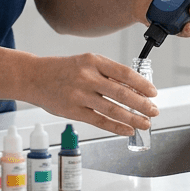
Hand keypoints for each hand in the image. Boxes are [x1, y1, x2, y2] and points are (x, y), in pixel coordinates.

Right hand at [27, 53, 158, 135]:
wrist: (35, 77)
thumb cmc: (64, 69)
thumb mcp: (86, 62)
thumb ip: (107, 73)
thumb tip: (134, 89)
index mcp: (93, 61)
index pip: (124, 73)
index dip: (142, 84)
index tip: (153, 93)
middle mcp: (87, 77)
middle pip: (121, 93)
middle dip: (142, 104)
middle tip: (154, 111)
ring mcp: (79, 95)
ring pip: (112, 109)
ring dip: (132, 118)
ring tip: (145, 123)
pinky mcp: (73, 111)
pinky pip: (99, 121)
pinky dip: (116, 127)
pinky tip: (127, 130)